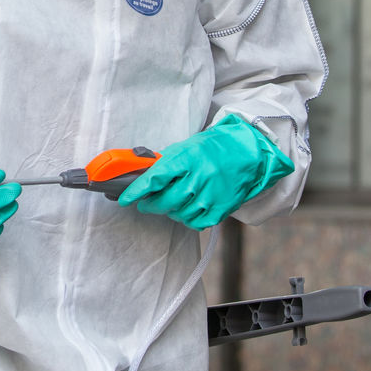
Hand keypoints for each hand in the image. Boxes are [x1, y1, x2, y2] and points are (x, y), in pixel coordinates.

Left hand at [117, 114, 293, 229]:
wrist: (245, 152)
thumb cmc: (210, 149)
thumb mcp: (185, 148)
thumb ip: (165, 163)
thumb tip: (141, 177)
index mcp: (187, 158)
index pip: (154, 178)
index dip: (136, 191)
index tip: (125, 199)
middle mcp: (199, 177)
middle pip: (165, 201)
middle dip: (150, 205)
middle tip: (145, 204)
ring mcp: (212, 194)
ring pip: (179, 214)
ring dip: (170, 212)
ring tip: (170, 203)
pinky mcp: (222, 208)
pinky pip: (196, 222)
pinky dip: (187, 219)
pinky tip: (187, 209)